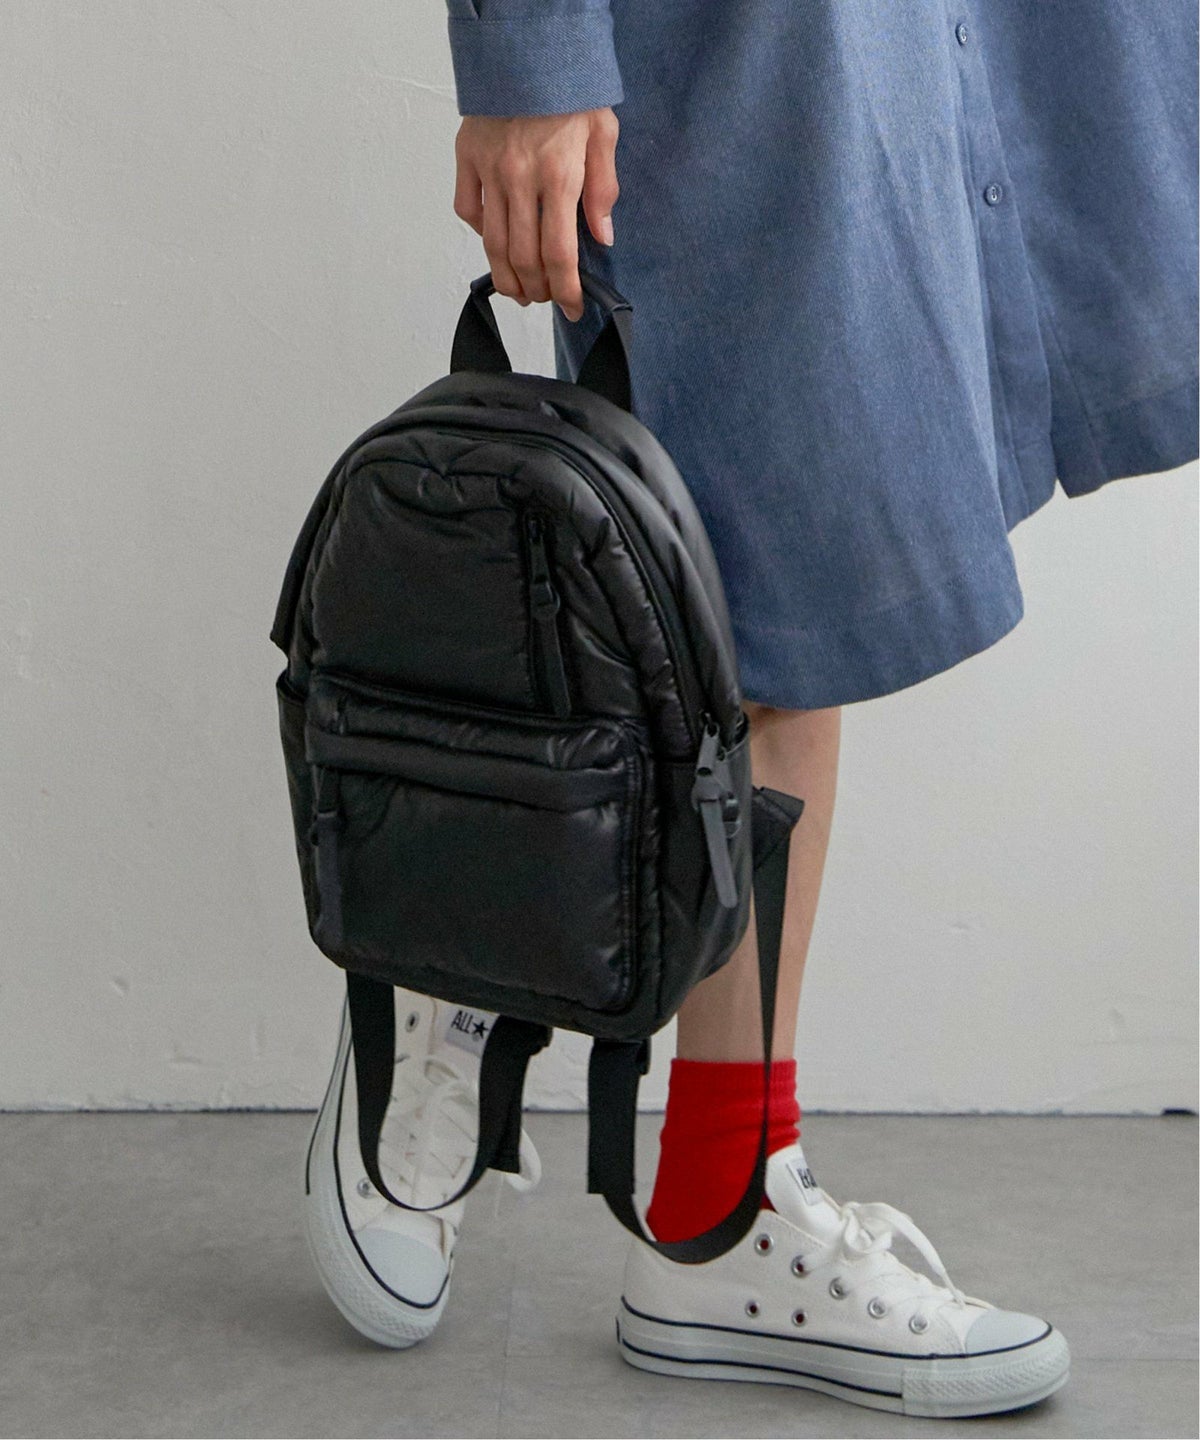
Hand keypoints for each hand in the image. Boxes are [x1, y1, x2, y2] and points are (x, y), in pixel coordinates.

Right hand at [452, 108, 618, 322]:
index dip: (565, 289)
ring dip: (507, 278)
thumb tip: (602, 237)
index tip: (571, 307)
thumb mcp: (603, 134)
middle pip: (523, 258)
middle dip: (537, 289)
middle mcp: (521, 179)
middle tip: (546, 298)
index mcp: (559, 175)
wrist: (528, 47)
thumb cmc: (571, 91)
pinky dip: (482, 233)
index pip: (559, 253)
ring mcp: (489, 170)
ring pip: (493, 245)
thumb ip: (604, 190)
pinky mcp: (467, 158)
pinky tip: (498, 241)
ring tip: (521, 291)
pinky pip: (468, 211)